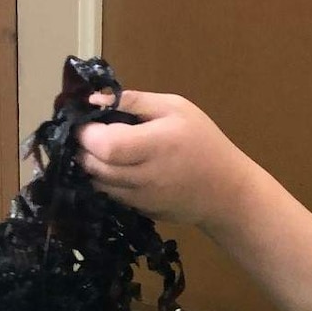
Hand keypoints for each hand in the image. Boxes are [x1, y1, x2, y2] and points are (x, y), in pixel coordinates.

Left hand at [77, 90, 244, 225]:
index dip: (87, 134)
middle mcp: (145, 176)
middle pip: (94, 166)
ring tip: (106, 151)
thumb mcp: (177, 108)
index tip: (89, 123)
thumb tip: (95, 99)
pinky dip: (107, 181)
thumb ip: (135, 101)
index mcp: (156, 144)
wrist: (226, 190)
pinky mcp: (141, 211)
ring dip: (93, 166)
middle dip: (85, 149)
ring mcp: (141, 198)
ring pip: (98, 183)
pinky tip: (121, 168)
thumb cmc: (204, 141)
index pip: (104, 145)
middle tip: (93, 135)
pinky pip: (111, 195)